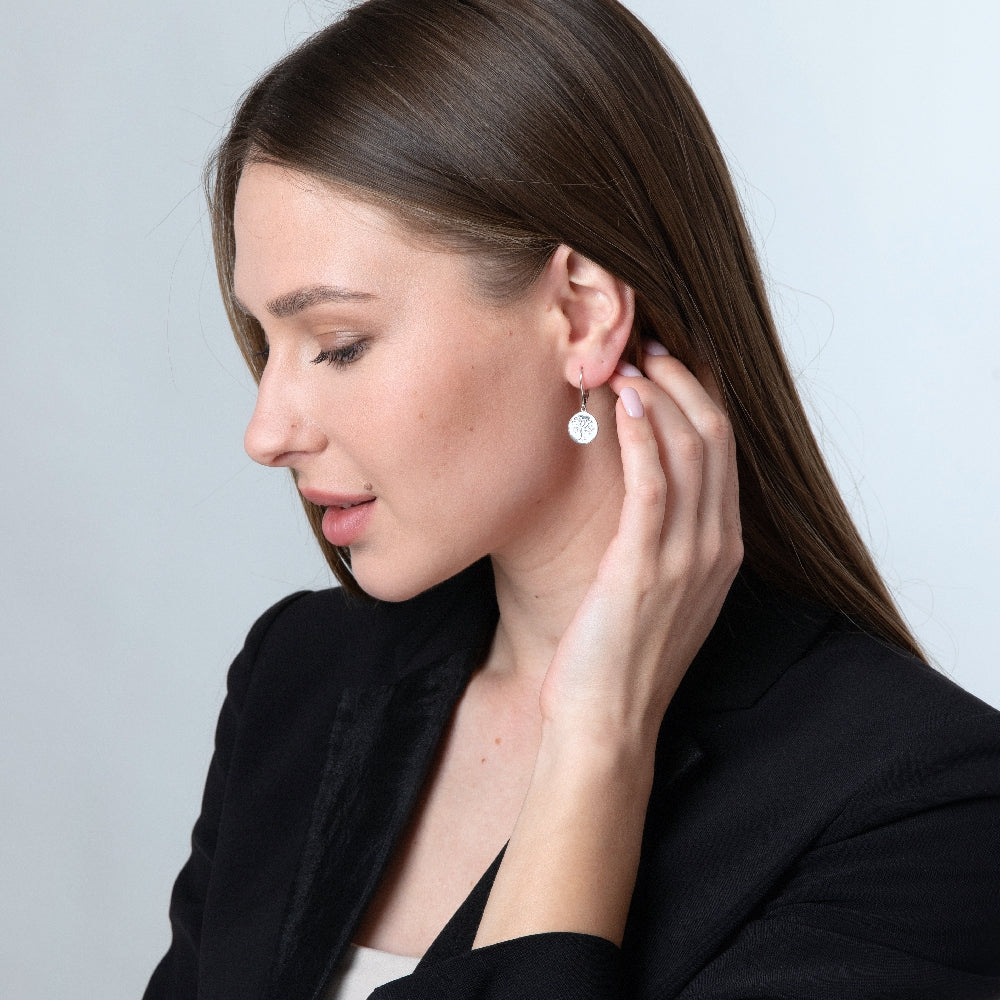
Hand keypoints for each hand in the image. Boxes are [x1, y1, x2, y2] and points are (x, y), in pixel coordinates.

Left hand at [538, 342, 742, 751]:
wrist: (606, 722)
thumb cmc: (619, 656)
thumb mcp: (658, 592)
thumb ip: (664, 540)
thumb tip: (641, 489)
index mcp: (722, 550)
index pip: (723, 452)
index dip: (697, 398)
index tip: (663, 365)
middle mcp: (716, 547)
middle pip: (715, 438)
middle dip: (683, 381)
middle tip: (645, 346)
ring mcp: (687, 556)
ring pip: (691, 450)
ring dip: (661, 396)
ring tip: (626, 362)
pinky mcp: (645, 565)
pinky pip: (653, 483)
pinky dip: (643, 435)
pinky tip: (624, 405)